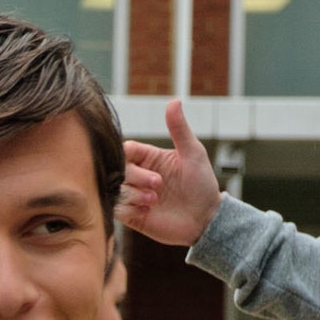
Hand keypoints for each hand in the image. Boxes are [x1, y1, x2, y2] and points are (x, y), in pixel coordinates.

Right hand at [116, 99, 222, 247]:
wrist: (204, 219)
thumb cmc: (201, 184)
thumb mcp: (193, 153)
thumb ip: (179, 129)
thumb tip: (174, 100)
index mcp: (149, 158)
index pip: (125, 151)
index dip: (128, 157)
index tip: (148, 165)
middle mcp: (138, 176)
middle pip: (117, 169)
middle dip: (135, 177)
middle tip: (158, 185)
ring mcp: (133, 196)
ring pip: (115, 189)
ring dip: (133, 194)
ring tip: (153, 201)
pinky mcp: (131, 216)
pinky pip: (116, 209)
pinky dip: (129, 209)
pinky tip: (146, 212)